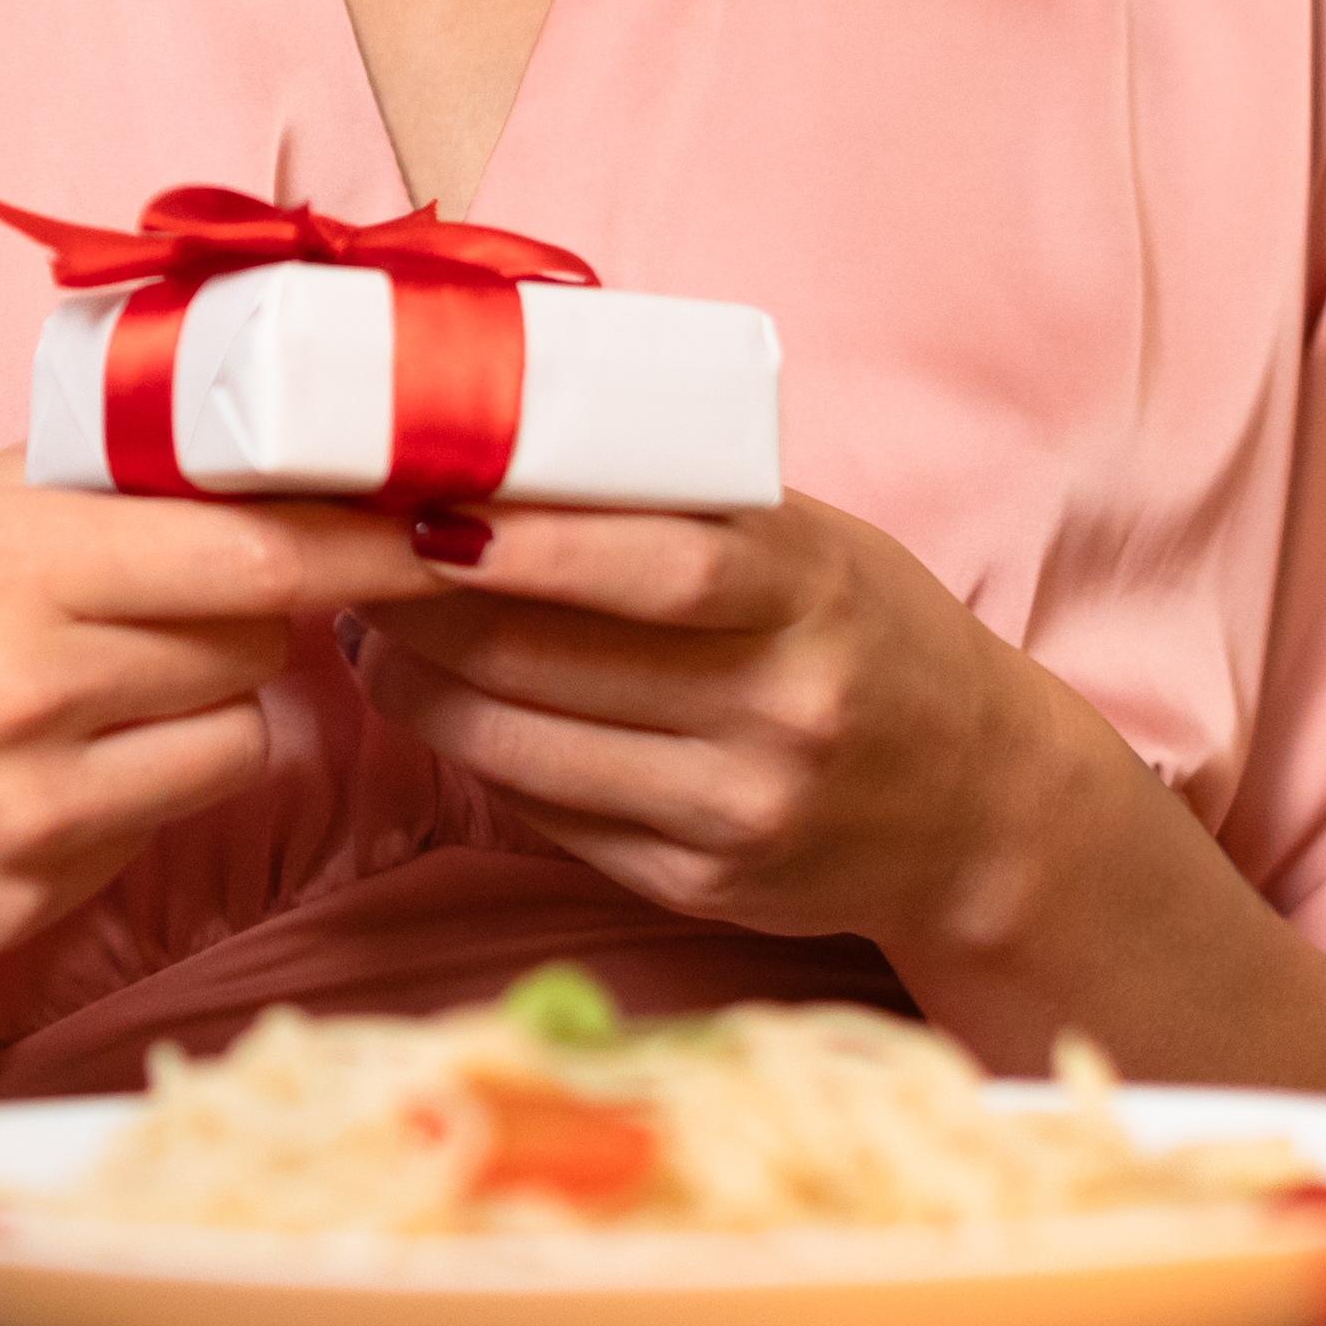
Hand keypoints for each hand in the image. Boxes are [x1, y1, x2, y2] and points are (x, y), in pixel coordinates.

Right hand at [0, 458, 371, 961]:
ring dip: (199, 699)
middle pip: (258, 636)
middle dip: (258, 597)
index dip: (371, 529)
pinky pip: (143, 830)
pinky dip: (120, 790)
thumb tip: (191, 435)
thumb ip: (43, 482)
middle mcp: (28, 695)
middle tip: (205, 568)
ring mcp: (26, 820)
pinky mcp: (10, 911)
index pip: (258, 546)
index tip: (448, 508)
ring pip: (228, 741)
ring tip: (84, 674)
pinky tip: (11, 765)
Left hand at [346, 500, 1325, 1114]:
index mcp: (811, 595)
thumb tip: (488, 436)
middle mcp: (783, 712)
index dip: (525, 544)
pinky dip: (480, 764)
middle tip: (345, 562)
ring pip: (531, 753)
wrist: (980, 805)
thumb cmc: (864, 629)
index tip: (417, 509)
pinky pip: (554, 821)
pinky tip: (442, 715)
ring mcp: (744, 815)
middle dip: (426, 615)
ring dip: (424, 694)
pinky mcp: (707, 889)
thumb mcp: (805, 538)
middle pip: (558, 665)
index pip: (658, 567)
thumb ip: (675, 498)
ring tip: (371, 633)